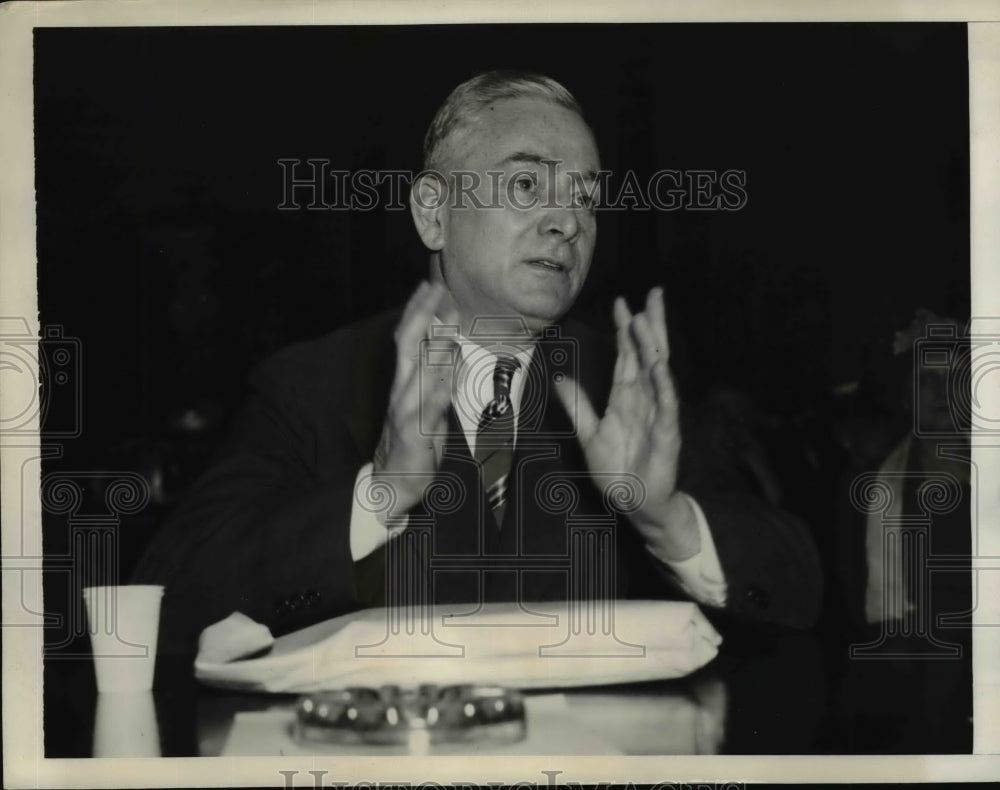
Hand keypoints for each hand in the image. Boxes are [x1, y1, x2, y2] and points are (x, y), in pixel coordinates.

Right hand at [372, 281, 457, 516]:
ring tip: (448, 326)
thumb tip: (448, 345)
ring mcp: (406, 411)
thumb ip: (435, 374)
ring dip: (434, 349)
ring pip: (418, 374)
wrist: (393, 480)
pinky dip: (436, 395)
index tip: (429, 286)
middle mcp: (402, 390)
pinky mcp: (414, 435)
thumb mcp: (426, 400)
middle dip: (422, 317)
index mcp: (405, 380)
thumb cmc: (414, 438)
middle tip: (437, 292)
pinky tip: (447, 380)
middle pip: (408, 346)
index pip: (407, 338)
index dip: (416, 311)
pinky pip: (425, 412)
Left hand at [554, 287, 699, 559]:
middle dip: (650, 324)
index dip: (625, 329)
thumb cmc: (618, 469)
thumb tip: (560, 379)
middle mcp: (644, 399)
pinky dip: (663, 385)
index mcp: (626, 397)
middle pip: (648, 354)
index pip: (627, 355)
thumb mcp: (589, 434)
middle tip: (653, 294)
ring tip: (647, 321)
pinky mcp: (666, 433)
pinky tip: (660, 366)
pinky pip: (666, 405)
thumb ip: (577, 405)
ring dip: (653, 347)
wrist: (634, 502)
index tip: (622, 302)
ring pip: (657, 373)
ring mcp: (658, 414)